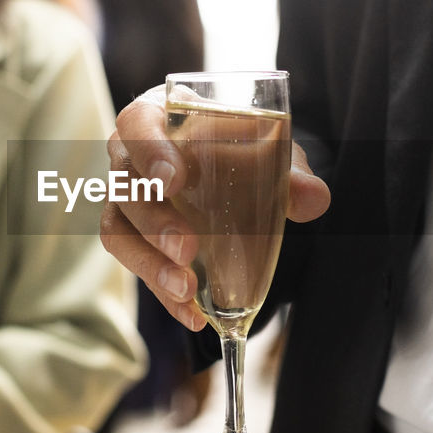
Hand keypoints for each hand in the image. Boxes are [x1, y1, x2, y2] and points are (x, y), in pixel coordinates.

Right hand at [100, 87, 329, 331]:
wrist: (229, 166)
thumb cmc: (239, 146)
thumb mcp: (270, 149)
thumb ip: (291, 171)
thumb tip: (313, 199)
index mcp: (157, 117)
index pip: (138, 125)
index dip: (150, 152)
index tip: (174, 180)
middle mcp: (130, 157)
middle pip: (126, 187)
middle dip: (154, 222)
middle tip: (187, 248)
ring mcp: (126, 200)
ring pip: (119, 232)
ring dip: (150, 265)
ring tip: (186, 291)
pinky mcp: (134, 240)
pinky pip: (137, 267)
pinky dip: (163, 294)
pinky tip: (192, 315)